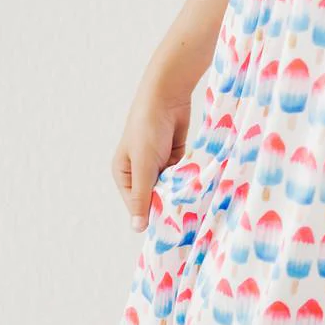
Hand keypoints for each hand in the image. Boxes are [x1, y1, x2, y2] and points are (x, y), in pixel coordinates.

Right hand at [111, 70, 191, 233]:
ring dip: (181, 190)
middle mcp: (140, 172)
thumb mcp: (144, 165)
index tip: (171, 225)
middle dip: (169, 202)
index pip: (137, 205)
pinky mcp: (175, 156)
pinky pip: (182, 175)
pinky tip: (199, 186)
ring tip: (194, 200)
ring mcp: (158, 164)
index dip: (152, 214)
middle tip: (186, 215)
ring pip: (171, 187)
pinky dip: (189, 179)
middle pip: (155, 197)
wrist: (167, 96)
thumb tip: (137, 229)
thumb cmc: (148, 128)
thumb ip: (142, 196)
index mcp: (125, 175)